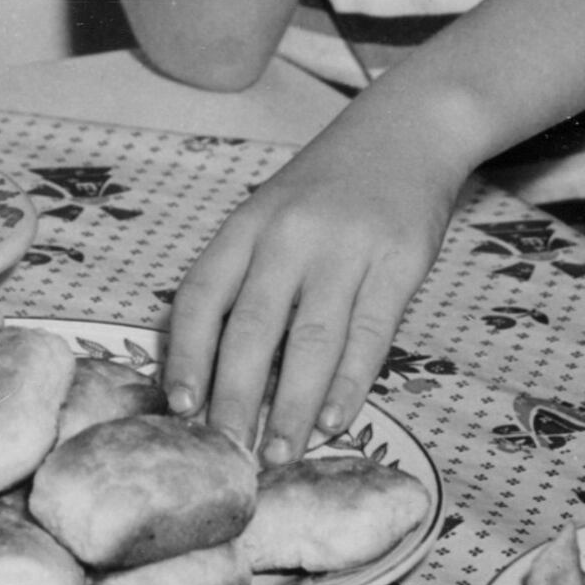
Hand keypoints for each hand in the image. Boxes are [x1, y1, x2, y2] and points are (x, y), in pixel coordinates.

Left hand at [159, 101, 471, 462]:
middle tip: (228, 454)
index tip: (179, 407)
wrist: (405, 130)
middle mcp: (289, 235)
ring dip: (292, 406)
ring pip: (310, 341)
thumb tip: (214, 367)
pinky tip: (335, 419)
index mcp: (246, 224)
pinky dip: (349, 382)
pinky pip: (368, 333)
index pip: (201, 296)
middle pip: (252, 328)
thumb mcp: (270, 213)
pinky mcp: (398, 262)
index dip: (186, 355)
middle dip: (235, 398)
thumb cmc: (326, 187)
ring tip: (279, 453)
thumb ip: (244, 275)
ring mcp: (346, 248)